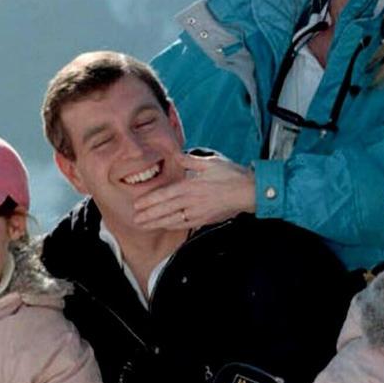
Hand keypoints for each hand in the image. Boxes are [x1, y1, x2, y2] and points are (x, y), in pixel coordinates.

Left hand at [133, 153, 255, 229]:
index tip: (137, 205)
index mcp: (191, 186)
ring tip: (143, 225)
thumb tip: (176, 155)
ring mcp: (198, 212)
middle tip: (134, 219)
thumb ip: (190, 161)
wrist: (249, 192)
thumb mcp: (210, 163)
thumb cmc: (231, 176)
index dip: (149, 201)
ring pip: (172, 219)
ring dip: (156, 223)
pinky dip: (172, 226)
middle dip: (148, 215)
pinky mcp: (205, 220)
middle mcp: (192, 201)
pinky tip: (164, 226)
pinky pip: (184, 225)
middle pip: (165, 210)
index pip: (165, 195)